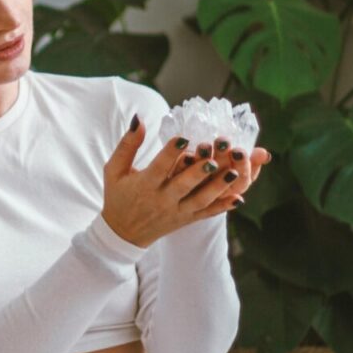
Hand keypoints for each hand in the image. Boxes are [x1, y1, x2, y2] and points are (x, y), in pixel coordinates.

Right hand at [101, 121, 270, 247]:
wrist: (122, 233)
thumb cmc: (118, 196)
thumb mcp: (114, 170)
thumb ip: (127, 145)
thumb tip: (140, 119)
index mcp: (144, 185)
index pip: (159, 168)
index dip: (170, 153)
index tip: (184, 137)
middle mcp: (161, 200)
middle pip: (183, 186)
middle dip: (198, 172)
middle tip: (213, 158)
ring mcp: (176, 212)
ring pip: (200, 201)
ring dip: (217, 188)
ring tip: (234, 173)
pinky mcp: (186, 220)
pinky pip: (206, 215)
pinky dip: (222, 208)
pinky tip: (238, 199)